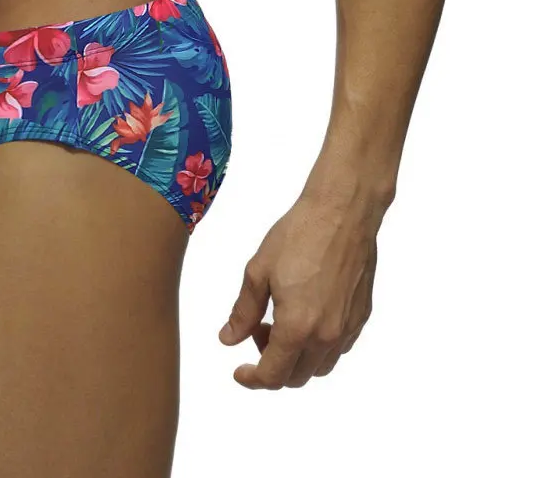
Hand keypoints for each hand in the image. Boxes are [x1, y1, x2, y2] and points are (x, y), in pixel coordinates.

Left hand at [219, 191, 379, 387]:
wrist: (342, 213)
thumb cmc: (298, 235)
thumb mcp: (258, 271)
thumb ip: (243, 312)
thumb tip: (229, 339)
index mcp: (297, 328)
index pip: (273, 375)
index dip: (252, 379)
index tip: (240, 371)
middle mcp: (327, 337)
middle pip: (297, 376)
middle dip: (272, 364)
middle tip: (257, 332)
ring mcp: (348, 328)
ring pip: (319, 366)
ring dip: (296, 357)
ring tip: (279, 321)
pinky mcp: (361, 316)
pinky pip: (338, 348)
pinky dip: (317, 345)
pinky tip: (305, 315)